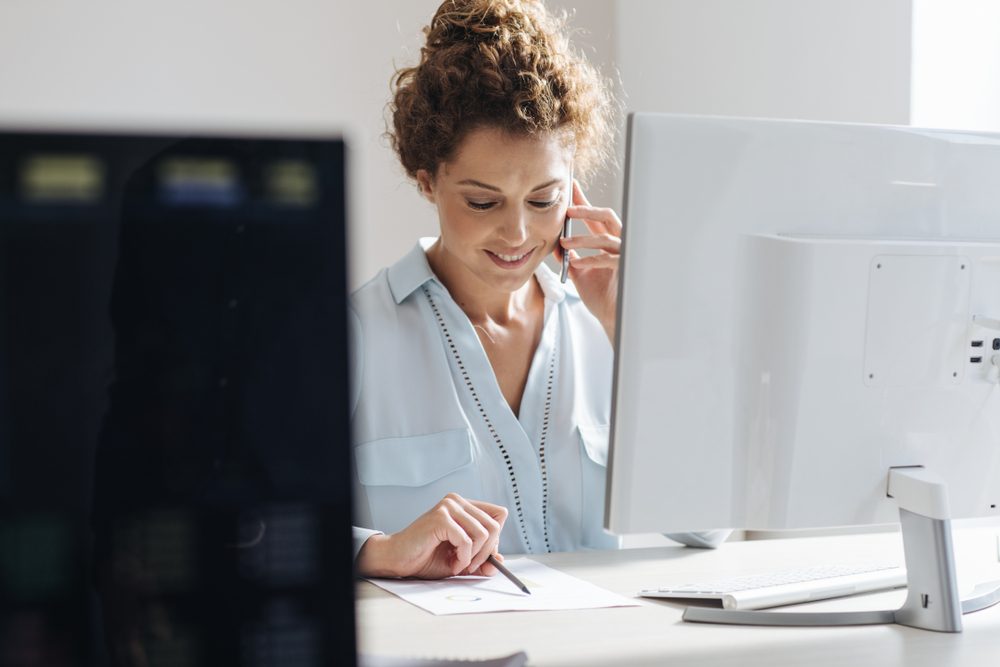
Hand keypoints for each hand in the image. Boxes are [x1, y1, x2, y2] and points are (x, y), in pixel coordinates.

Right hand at [356, 493, 507, 578]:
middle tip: (471, 566)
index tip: (482, 555)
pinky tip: (451, 563)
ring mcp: (448, 506)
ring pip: (484, 533)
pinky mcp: (440, 517)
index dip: (495, 538)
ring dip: (474, 557)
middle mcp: (457, 501)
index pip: (499, 514)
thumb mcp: (462, 560)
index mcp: (464, 505)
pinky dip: (463, 558)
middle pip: (495, 525)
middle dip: (487, 552)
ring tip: (458, 564)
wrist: (399, 559)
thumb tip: (501, 561)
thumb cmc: (427, 556)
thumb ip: (482, 560)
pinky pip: (466, 541)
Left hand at [556, 181, 621, 342]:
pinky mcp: (624, 270)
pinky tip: (575, 263)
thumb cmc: (599, 294)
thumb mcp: (579, 272)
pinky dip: (590, 260)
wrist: (610, 316)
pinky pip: (607, 259)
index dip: (583, 200)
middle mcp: (617, 244)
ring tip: (564, 243)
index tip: (571, 186)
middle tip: (568, 210)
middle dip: (587, 210)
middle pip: (607, 216)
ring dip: (582, 239)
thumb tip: (554, 244)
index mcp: (606, 242)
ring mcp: (623, 256)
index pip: (595, 216)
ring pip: (605, 238)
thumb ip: (569, 256)